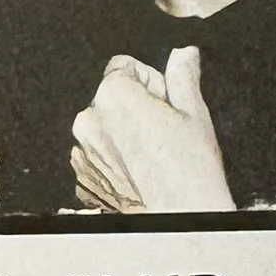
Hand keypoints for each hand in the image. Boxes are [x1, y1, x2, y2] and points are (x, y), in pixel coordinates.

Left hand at [71, 47, 234, 213]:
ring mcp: (81, 152)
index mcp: (113, 96)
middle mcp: (88, 121)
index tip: (166, 104)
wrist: (178, 222)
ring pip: (104, 128)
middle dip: (135, 108)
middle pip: (112, 97)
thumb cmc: (189, 172)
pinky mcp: (82, 178)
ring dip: (123, 134)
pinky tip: (139, 173)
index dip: (152, 83)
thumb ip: (182, 76)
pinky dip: (114, 159)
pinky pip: (97, 155)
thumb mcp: (195, 114)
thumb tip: (184, 53)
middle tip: (163, 132)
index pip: (126, 67)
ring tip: (153, 157)